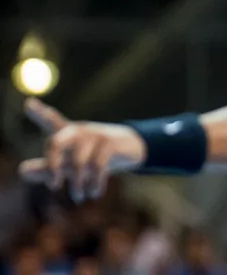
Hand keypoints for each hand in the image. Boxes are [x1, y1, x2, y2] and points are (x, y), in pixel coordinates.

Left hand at [18, 98, 145, 202]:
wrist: (130, 147)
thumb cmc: (93, 154)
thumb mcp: (70, 161)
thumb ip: (46, 167)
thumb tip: (21, 171)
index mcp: (67, 133)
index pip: (50, 121)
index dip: (39, 113)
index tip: (28, 103)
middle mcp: (79, 130)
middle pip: (56, 143)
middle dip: (52, 166)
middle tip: (54, 187)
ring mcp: (95, 135)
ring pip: (78, 163)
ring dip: (78, 184)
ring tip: (79, 197)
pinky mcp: (110, 143)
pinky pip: (98, 167)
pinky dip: (95, 184)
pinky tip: (95, 193)